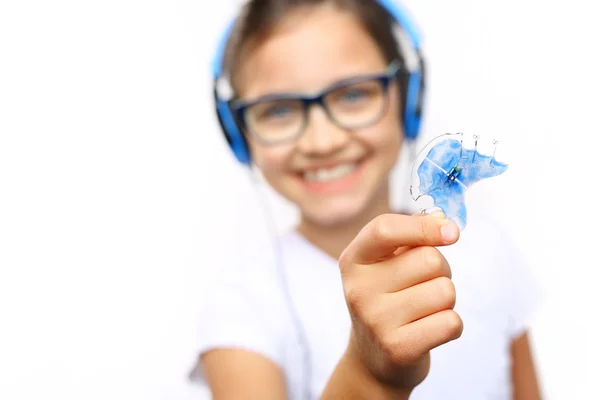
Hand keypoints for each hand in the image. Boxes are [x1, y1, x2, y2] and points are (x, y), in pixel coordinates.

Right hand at [338, 212, 462, 390]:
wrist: (373, 358)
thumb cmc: (388, 299)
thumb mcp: (386, 263)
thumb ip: (411, 235)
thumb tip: (443, 222)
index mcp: (354, 260)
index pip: (385, 229)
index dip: (423, 227)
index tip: (452, 233)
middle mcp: (358, 289)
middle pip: (429, 260)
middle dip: (440, 271)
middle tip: (423, 286)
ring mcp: (375, 320)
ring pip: (445, 291)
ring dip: (446, 300)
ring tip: (424, 310)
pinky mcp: (398, 348)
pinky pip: (451, 322)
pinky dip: (451, 325)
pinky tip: (429, 330)